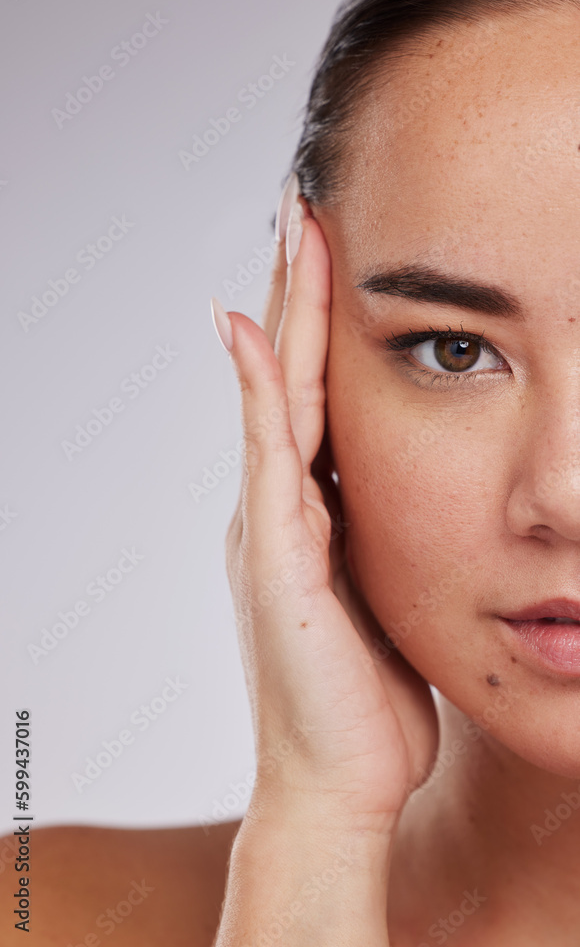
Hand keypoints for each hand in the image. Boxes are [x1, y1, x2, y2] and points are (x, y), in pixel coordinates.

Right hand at [220, 180, 438, 838]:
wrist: (336, 779)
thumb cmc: (365, 696)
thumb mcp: (381, 595)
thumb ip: (374, 538)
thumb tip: (400, 497)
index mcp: (312, 510)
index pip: (314, 392)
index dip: (321, 320)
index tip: (332, 248)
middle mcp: (282, 504)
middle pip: (291, 373)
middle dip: (299, 288)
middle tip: (303, 205)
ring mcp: (271, 524)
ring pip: (277, 394)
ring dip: (282, 310)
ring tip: (289, 230)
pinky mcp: (275, 554)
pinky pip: (267, 454)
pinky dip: (256, 388)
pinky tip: (250, 328)